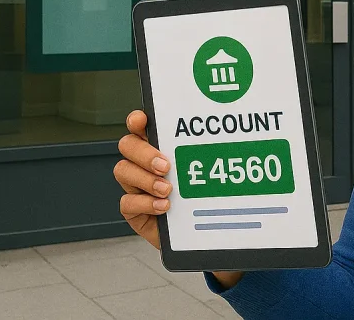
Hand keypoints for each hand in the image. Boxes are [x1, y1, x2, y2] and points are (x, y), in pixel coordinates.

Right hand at [115, 111, 244, 289]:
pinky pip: (127, 202)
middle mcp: (144, 162)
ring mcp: (137, 185)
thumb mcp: (212, 170)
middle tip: (166, 166)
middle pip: (127, 145)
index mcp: (161, 146)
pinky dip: (145, 203)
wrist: (205, 233)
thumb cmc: (209, 196)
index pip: (141, 126)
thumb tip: (231, 134)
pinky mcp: (134, 210)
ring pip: (123, 171)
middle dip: (144, 153)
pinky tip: (164, 207)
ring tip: (168, 189)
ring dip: (145, 179)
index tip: (142, 120)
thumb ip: (211, 153)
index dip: (137, 120)